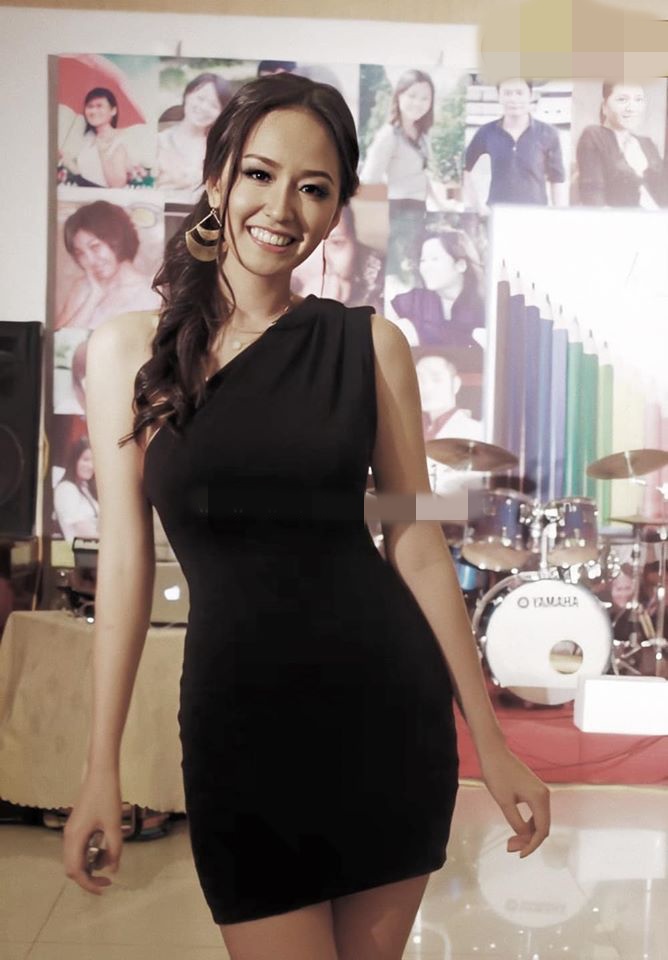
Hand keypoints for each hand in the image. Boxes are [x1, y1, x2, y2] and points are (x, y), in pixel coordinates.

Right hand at [62, 771, 122, 894]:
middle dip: (89, 877)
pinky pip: (79, 847)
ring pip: (75, 858)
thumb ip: (114, 849)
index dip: (89, 885)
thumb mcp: (114, 825)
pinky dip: (89, 853)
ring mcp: (71, 831)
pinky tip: (104, 847)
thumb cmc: (107, 796)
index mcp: (75, 838)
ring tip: (108, 859)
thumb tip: (112, 870)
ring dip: (89, 864)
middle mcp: (69, 837)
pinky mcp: (76, 825)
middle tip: (108, 878)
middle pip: (72, 868)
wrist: (100, 772)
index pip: (76, 872)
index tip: (105, 888)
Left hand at [479, 745, 549, 857]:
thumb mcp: (504, 802)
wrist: (493, 752)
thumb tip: (525, 837)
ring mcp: (541, 792)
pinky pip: (536, 812)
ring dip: (528, 833)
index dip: (532, 846)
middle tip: (510, 848)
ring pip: (540, 820)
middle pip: (543, 827)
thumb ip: (516, 822)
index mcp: (540, 798)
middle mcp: (545, 795)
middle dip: (528, 841)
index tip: (519, 855)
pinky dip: (528, 823)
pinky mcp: (534, 790)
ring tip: (511, 841)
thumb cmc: (496, 774)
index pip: (542, 830)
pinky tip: (517, 829)